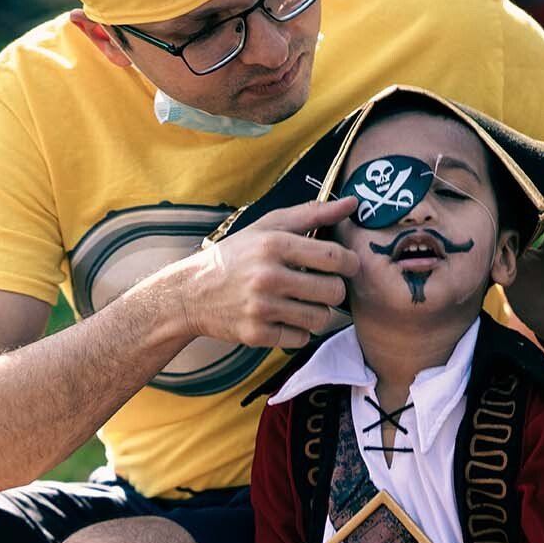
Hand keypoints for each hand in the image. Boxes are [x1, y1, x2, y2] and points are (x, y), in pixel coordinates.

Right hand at [179, 196, 358, 351]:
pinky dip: (298, 331)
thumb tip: (353, 203)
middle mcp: (268, 276)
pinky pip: (300, 339)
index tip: (347, 266)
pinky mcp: (256, 334)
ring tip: (304, 303)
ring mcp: (261, 308)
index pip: (335, 257)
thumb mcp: (267, 227)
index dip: (350, 263)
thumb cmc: (235, 256)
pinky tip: (285, 319)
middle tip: (323, 287)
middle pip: (333, 291)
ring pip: (320, 319)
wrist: (190, 293)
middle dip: (335, 290)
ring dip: (318, 312)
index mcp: (274, 245)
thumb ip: (312, 214)